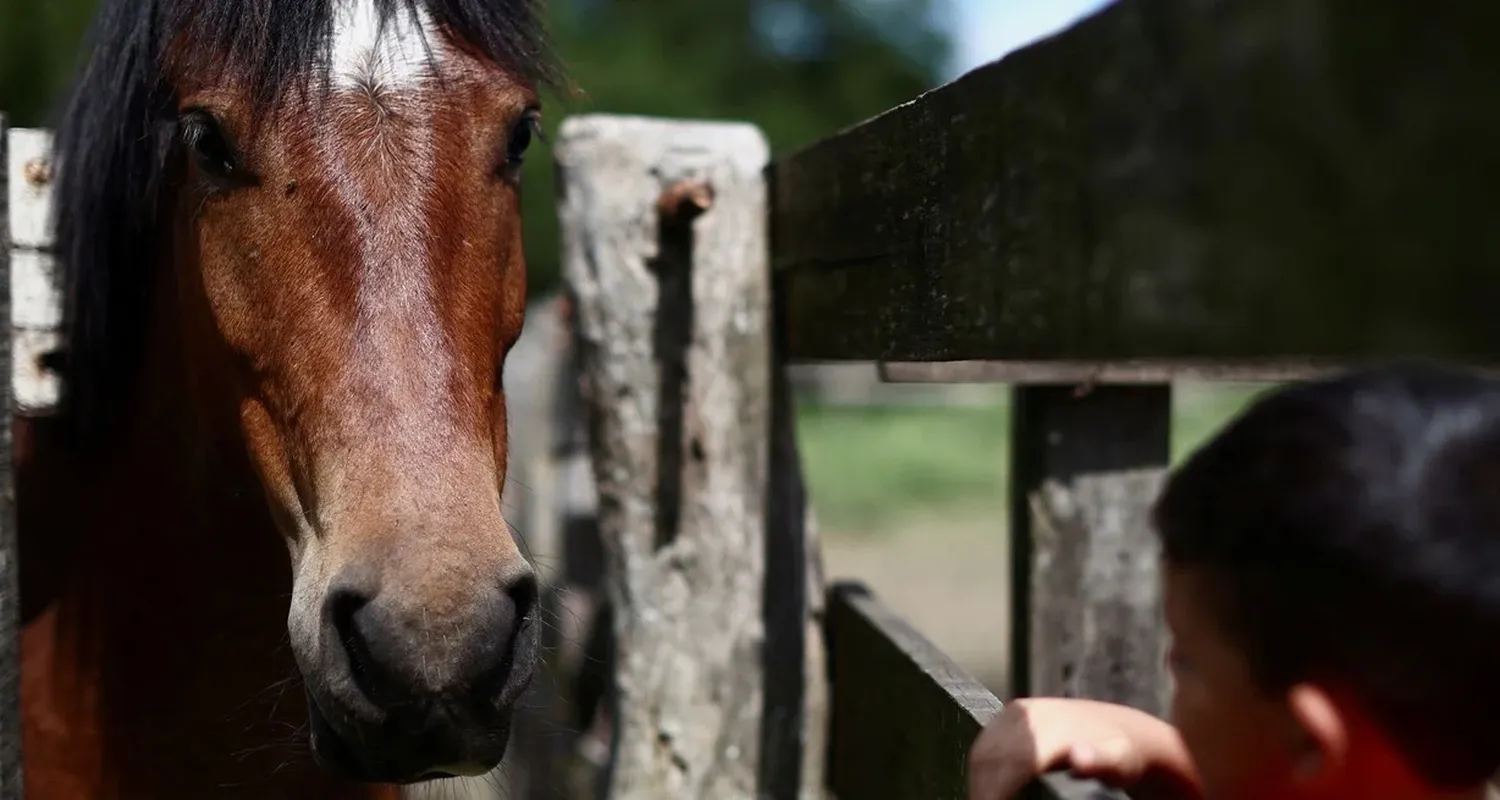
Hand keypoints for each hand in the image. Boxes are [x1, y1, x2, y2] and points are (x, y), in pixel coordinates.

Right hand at [966, 698, 1201, 799]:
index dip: (997, 791)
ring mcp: (1017, 712)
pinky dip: (982, 770)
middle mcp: (1029, 714)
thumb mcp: (1121, 762)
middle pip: (991, 758)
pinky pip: (985, 745)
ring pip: (983, 752)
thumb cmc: (1123, 756)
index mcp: (1050, 724)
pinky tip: (988, 787)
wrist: (1122, 731)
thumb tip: (1079, 757)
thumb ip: (1100, 761)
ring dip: (980, 781)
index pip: (1012, 761)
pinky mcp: (1011, 715)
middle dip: (985, 789)